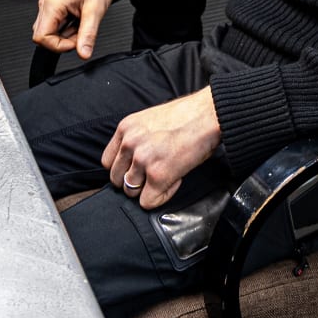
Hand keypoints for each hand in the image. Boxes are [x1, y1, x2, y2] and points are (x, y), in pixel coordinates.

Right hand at [32, 0, 114, 59]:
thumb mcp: (95, 10)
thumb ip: (88, 34)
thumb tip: (83, 53)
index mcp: (51, 5)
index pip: (41, 38)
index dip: (59, 46)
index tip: (77, 43)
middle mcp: (47, 4)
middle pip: (43, 36)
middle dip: (63, 41)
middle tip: (82, 32)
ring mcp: (51, 3)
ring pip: (50, 30)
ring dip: (67, 33)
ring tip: (83, 22)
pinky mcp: (56, 3)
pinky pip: (56, 23)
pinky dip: (68, 26)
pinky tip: (80, 18)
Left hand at [102, 88, 221, 208]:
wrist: (209, 115)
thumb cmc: (187, 117)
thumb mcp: (150, 120)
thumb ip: (136, 139)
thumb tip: (132, 163)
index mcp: (125, 128)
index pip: (108, 162)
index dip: (124, 169)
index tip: (138, 169)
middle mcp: (130, 143)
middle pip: (116, 179)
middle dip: (135, 181)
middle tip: (154, 175)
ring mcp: (142, 160)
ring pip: (131, 192)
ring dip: (148, 189)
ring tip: (167, 176)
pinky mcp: (158, 175)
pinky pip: (148, 202)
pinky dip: (161, 197)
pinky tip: (174, 181)